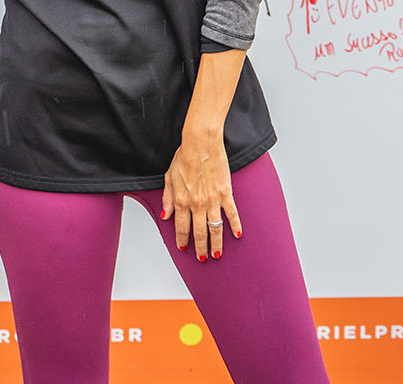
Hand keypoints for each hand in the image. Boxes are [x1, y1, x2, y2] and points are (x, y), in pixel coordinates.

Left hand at [161, 136, 241, 262]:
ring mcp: (212, 200)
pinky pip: (232, 214)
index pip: (181, 227)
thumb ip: (167, 198)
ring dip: (216, 243)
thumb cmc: (184, 157)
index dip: (182, 240)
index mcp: (181, 200)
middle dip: (200, 248)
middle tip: (203, 258)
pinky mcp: (225, 193)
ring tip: (217, 254)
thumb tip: (165, 216)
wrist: (201, 144)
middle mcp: (196, 204)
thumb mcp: (169, 177)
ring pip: (214, 228)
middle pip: (198, 232)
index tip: (183, 248)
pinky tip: (237, 235)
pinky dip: (235, 226)